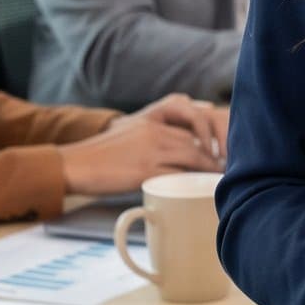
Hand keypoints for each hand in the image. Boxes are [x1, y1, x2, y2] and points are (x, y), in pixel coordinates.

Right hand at [61, 94, 225, 196]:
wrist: (75, 164)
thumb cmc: (102, 153)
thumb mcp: (130, 130)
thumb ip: (156, 133)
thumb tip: (184, 148)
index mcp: (152, 117)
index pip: (194, 116)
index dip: (214, 130)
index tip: (224, 145)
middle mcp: (154, 128)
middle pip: (197, 137)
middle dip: (218, 151)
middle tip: (229, 165)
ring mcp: (150, 148)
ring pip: (192, 154)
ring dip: (210, 168)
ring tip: (222, 178)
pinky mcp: (144, 170)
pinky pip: (178, 174)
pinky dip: (194, 182)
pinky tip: (202, 189)